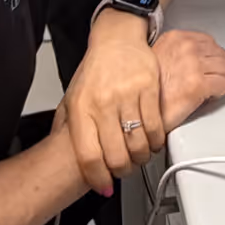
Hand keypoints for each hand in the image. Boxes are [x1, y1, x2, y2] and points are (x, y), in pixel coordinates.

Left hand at [62, 10, 165, 194]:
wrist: (116, 38)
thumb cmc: (96, 70)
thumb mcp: (73, 97)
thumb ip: (69, 127)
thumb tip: (68, 158)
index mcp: (81, 109)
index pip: (88, 155)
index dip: (98, 178)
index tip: (104, 186)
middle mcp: (103, 103)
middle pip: (116, 155)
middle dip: (122, 171)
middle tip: (125, 170)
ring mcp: (127, 95)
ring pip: (138, 144)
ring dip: (141, 158)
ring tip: (139, 157)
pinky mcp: (149, 88)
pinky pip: (155, 126)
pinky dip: (155, 141)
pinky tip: (152, 141)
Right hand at [155, 28, 224, 131]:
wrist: (137, 109)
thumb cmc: (145, 88)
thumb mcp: (157, 58)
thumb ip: (177, 52)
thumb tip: (197, 57)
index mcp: (176, 38)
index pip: (208, 41)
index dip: (211, 56)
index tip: (209, 65)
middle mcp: (186, 48)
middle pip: (220, 54)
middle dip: (218, 67)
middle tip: (211, 78)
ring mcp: (193, 65)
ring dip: (220, 79)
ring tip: (210, 88)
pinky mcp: (199, 84)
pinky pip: (223, 85)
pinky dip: (219, 92)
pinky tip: (208, 96)